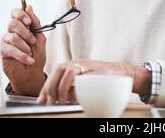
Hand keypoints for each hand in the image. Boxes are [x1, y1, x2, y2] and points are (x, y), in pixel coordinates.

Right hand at [1, 5, 46, 95]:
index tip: (29, 22)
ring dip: (25, 45)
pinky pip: (11, 50)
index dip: (20, 14)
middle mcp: (12, 32)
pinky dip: (22, 55)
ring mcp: (6, 42)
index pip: (15, 13)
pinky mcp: (3, 52)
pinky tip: (29, 60)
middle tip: (33, 41)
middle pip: (12, 23)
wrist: (33, 73)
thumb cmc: (37, 55)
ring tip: (31, 52)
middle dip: (25, 32)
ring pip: (12, 36)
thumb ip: (36, 23)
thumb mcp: (40, 38)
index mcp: (21, 26)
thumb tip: (29, 7)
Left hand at [37, 59, 151, 104]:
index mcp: (74, 65)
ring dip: (63, 88)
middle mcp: (79, 62)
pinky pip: (82, 77)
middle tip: (50, 101)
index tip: (41, 100)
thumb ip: (71, 87)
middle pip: (59, 70)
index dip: (46, 87)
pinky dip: (75, 88)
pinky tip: (75, 99)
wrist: (122, 73)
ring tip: (63, 101)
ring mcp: (88, 65)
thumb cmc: (103, 79)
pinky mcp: (96, 70)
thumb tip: (56, 98)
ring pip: (68, 71)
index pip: (55, 73)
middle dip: (52, 87)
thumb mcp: (84, 81)